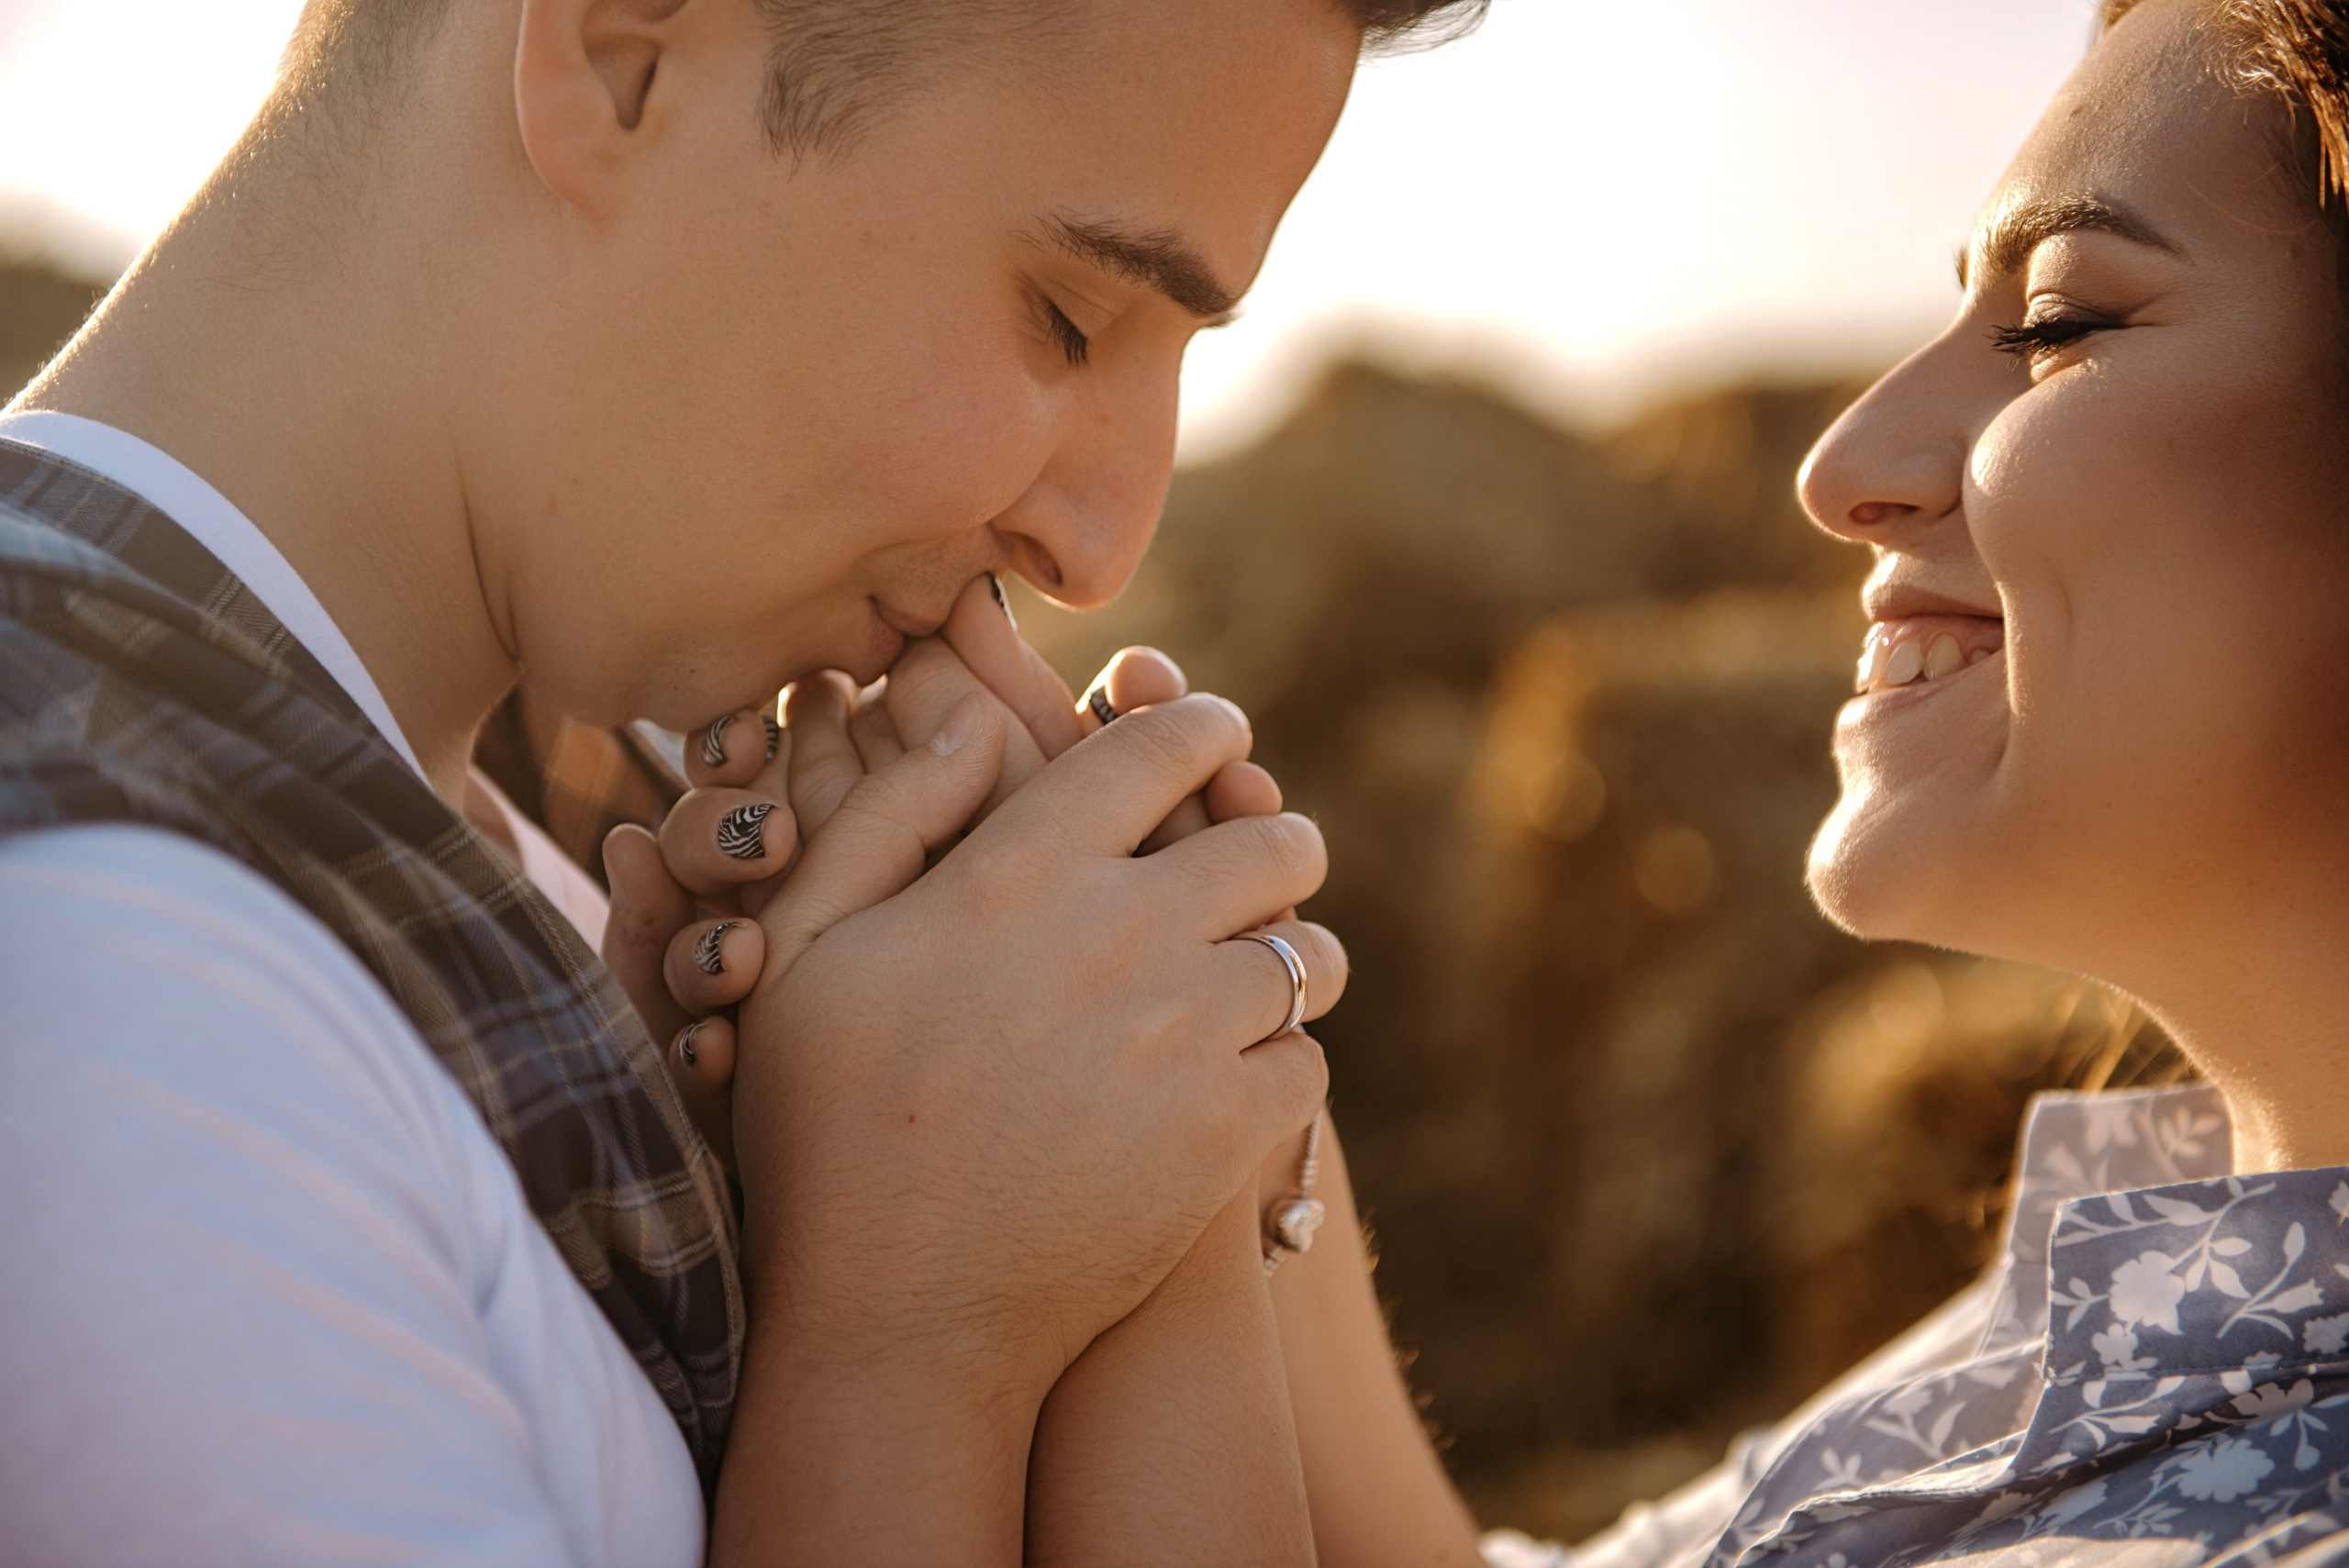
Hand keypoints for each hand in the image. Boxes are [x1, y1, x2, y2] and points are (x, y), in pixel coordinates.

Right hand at [604, 576, 1283, 1163]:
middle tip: (1261, 855)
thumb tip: (968, 718)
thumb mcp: (801, 953)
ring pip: (1305, 953)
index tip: (1218, 734)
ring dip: (1289, 953)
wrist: (894, 1318)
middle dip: (1274, 837)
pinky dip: (1281, 1061)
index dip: (1202, 727)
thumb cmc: (825, 1129)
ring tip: (1258, 972)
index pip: (1157, 748)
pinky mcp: (1225, 1133)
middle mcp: (1116, 933)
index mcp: (1016, 872)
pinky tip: (1235, 1076)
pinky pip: (1306, 1060)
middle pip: (1269, 840)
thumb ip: (882, 817)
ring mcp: (1182, 1034)